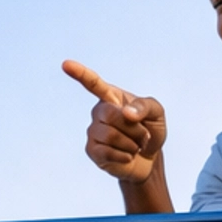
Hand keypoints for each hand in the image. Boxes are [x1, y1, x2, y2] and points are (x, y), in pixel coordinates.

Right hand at [61, 60, 166, 182]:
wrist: (149, 157)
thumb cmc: (150, 129)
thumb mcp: (156, 112)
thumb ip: (144, 106)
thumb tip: (125, 113)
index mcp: (111, 97)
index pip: (93, 83)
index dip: (80, 73)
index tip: (66, 64)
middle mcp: (98, 112)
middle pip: (111, 115)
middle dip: (134, 128)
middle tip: (143, 135)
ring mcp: (93, 132)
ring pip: (111, 136)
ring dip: (132, 143)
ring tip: (136, 146)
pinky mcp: (92, 151)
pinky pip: (107, 152)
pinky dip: (125, 155)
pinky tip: (128, 156)